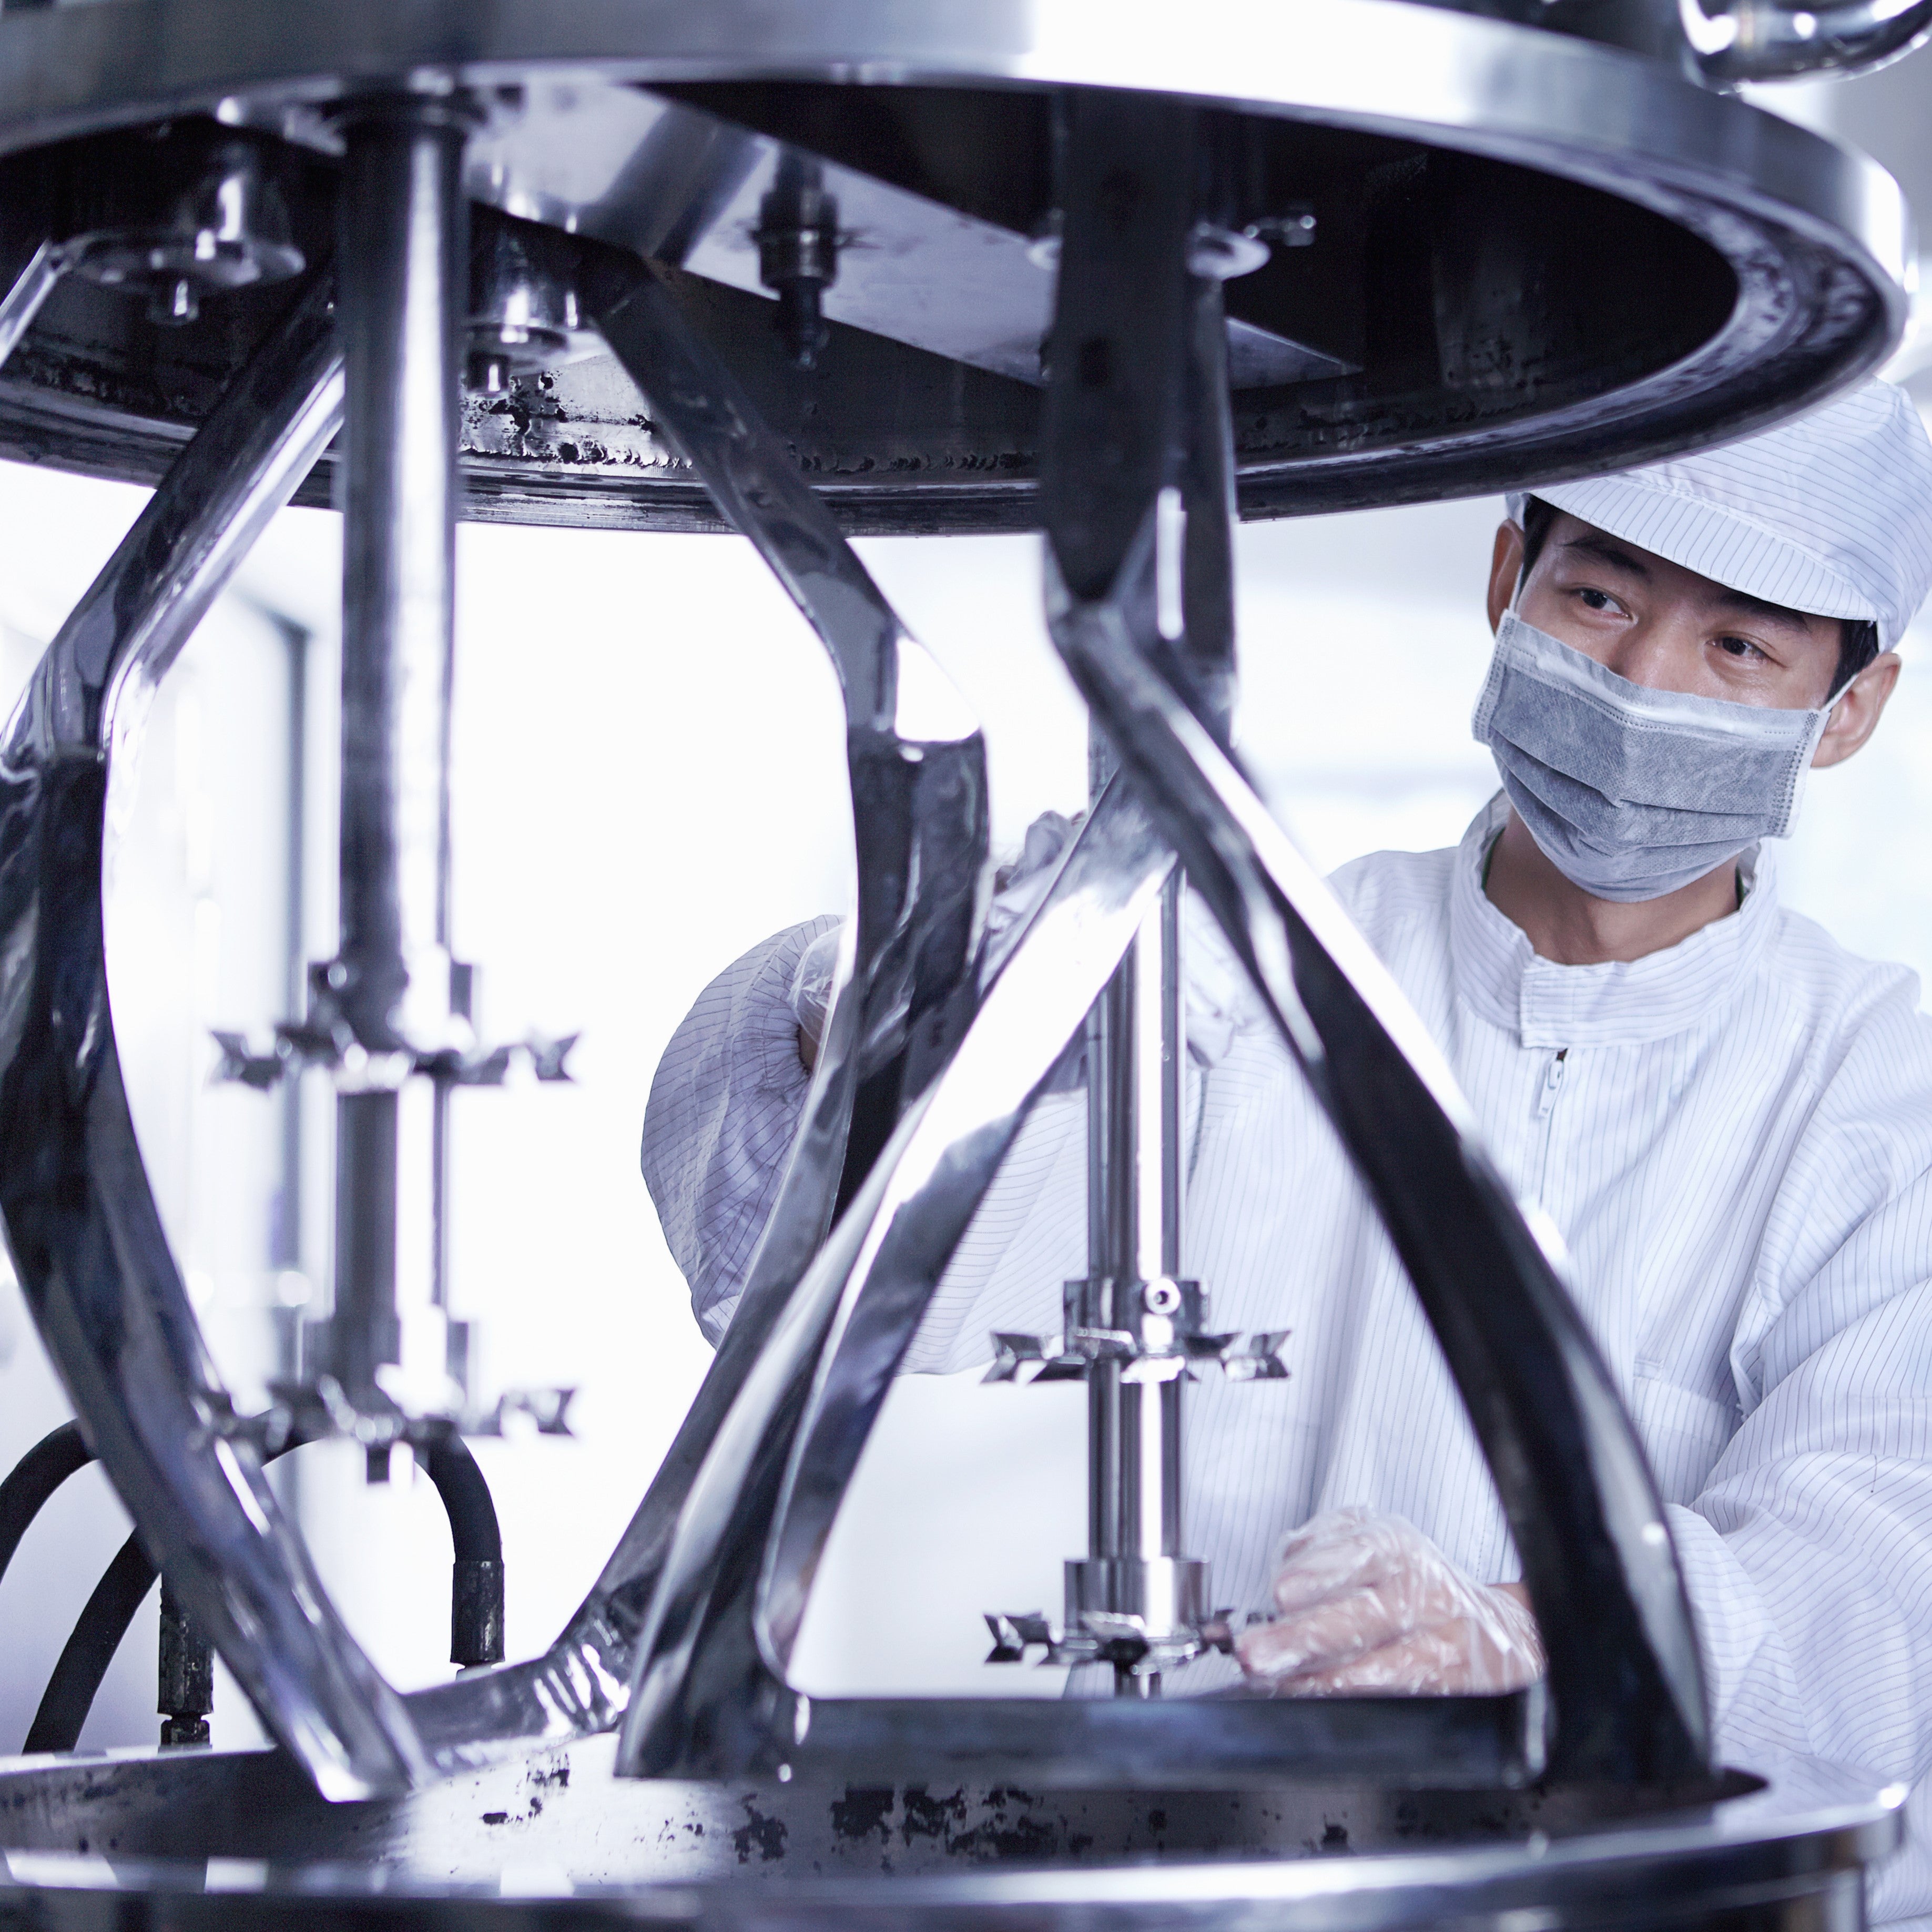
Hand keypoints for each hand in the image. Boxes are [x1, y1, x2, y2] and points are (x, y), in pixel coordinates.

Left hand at [1235, 1507, 1543, 1695]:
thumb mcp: (1369, 1541)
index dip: (1322, 1572)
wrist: (1491, 1630)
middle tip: (1255, 1653)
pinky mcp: (1450, 1692)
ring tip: (1275, 1684)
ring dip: (1322, 1681)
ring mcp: (1442, 1647)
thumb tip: (1283, 1567)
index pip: (1363, 1554)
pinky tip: (1312, 1703)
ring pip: (1384, 1669)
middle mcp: (1425, 1596)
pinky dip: (1351, 1706)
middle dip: (1306, 1638)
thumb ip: (1320, 1546)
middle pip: (1368, 1617)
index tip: (1281, 1592)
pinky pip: (1398, 1702)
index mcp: (1400, 1550)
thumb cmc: (1411, 1582)